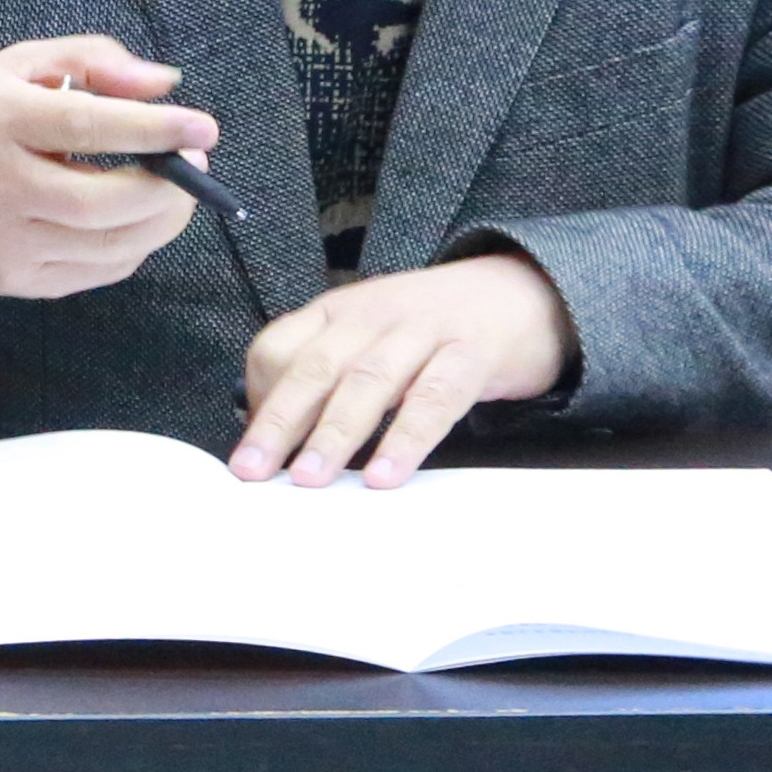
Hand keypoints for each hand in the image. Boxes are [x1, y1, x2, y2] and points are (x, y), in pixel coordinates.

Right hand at [0, 35, 216, 299]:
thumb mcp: (11, 66)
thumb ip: (89, 59)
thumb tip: (165, 83)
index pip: (84, 125)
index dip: (153, 129)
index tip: (204, 128)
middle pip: (104, 202)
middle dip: (169, 188)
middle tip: (195, 166)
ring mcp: (4, 241)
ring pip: (109, 246)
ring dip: (162, 222)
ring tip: (175, 193)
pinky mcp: (11, 279)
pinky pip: (95, 273)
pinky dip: (132, 248)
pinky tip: (133, 222)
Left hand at [231, 253, 573, 487]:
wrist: (523, 293)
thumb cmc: (433, 329)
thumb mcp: (371, 338)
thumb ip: (329, 376)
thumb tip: (279, 437)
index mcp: (338, 312)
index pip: (278, 347)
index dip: (259, 399)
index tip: (248, 448)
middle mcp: (372, 314)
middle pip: (314, 367)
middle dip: (279, 422)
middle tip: (253, 470)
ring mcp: (423, 330)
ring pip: (368, 382)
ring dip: (334, 433)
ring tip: (310, 478)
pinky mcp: (472, 354)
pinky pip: (434, 399)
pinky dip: (406, 438)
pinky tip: (385, 474)